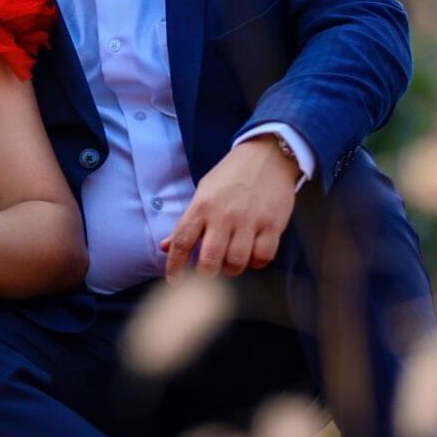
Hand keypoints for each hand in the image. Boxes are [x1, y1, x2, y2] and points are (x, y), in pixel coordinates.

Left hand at [162, 137, 300, 279]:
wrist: (267, 155)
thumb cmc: (231, 176)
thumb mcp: (203, 192)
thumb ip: (187, 222)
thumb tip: (164, 247)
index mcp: (202, 206)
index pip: (181, 242)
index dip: (175, 266)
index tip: (174, 281)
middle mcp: (224, 215)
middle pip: (210, 260)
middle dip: (206, 274)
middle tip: (209, 271)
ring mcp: (249, 220)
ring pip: (237, 262)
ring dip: (232, 269)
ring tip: (231, 260)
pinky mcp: (272, 224)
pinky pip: (263, 257)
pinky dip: (256, 262)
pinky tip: (252, 254)